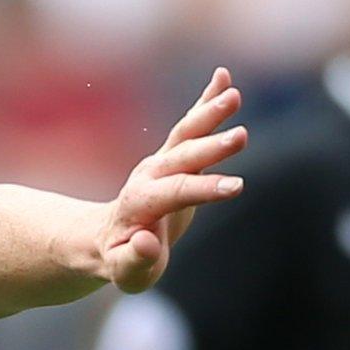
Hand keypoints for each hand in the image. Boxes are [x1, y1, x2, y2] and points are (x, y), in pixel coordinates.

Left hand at [99, 69, 247, 293]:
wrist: (108, 239)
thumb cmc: (122, 261)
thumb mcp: (126, 271)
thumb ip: (135, 260)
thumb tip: (146, 241)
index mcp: (141, 204)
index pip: (175, 192)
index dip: (203, 190)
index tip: (235, 187)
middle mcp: (150, 177)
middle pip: (182, 158)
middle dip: (210, 148)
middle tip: (241, 137)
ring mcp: (161, 162)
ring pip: (186, 134)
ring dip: (209, 114)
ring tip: (233, 95)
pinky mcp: (173, 155)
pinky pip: (190, 125)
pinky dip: (205, 101)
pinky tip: (223, 78)